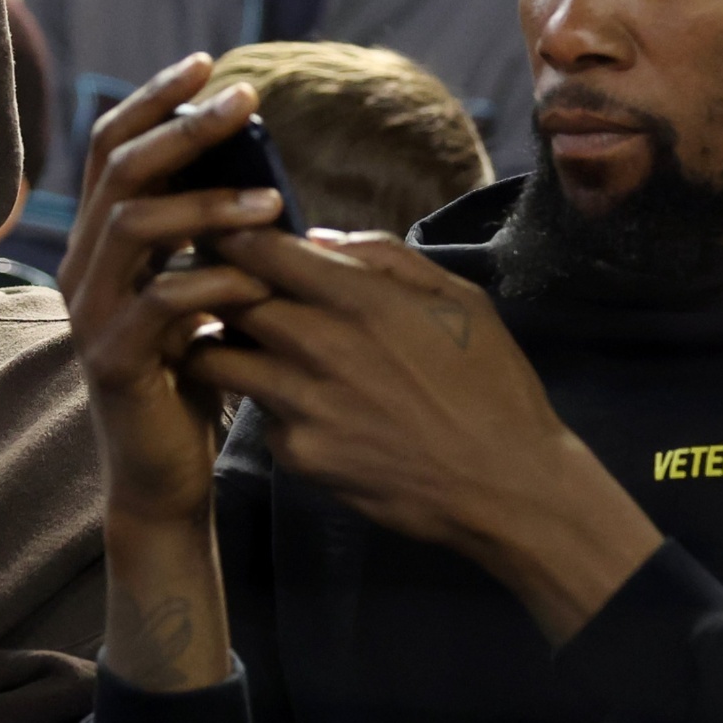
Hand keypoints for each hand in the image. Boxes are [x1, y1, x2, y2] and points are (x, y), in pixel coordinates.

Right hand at [57, 55, 286, 691]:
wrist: (166, 475)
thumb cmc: (194, 377)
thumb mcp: (204, 291)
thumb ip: (211, 236)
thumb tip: (259, 166)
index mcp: (103, 242)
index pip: (113, 147)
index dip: (155, 99)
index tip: (207, 63)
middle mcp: (85, 267)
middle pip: (119, 169)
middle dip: (184, 127)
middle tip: (245, 100)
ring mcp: (92, 313)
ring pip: (133, 224)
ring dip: (206, 202)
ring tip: (272, 200)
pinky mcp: (114, 361)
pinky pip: (160, 302)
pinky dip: (214, 283)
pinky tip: (261, 281)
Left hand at [187, 229, 662, 645]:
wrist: (506, 488)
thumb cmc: (492, 385)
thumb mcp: (460, 299)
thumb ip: (386, 257)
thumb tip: (318, 238)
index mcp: (361, 299)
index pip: (260, 250)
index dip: (232, 236)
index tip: (225, 235)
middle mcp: (319, 346)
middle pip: (225, 300)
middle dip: (216, 288)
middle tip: (219, 286)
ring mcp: (302, 405)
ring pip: (219, 360)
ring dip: (223, 346)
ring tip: (244, 344)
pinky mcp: (297, 454)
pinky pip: (260, 415)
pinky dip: (267, 403)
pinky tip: (301, 404)